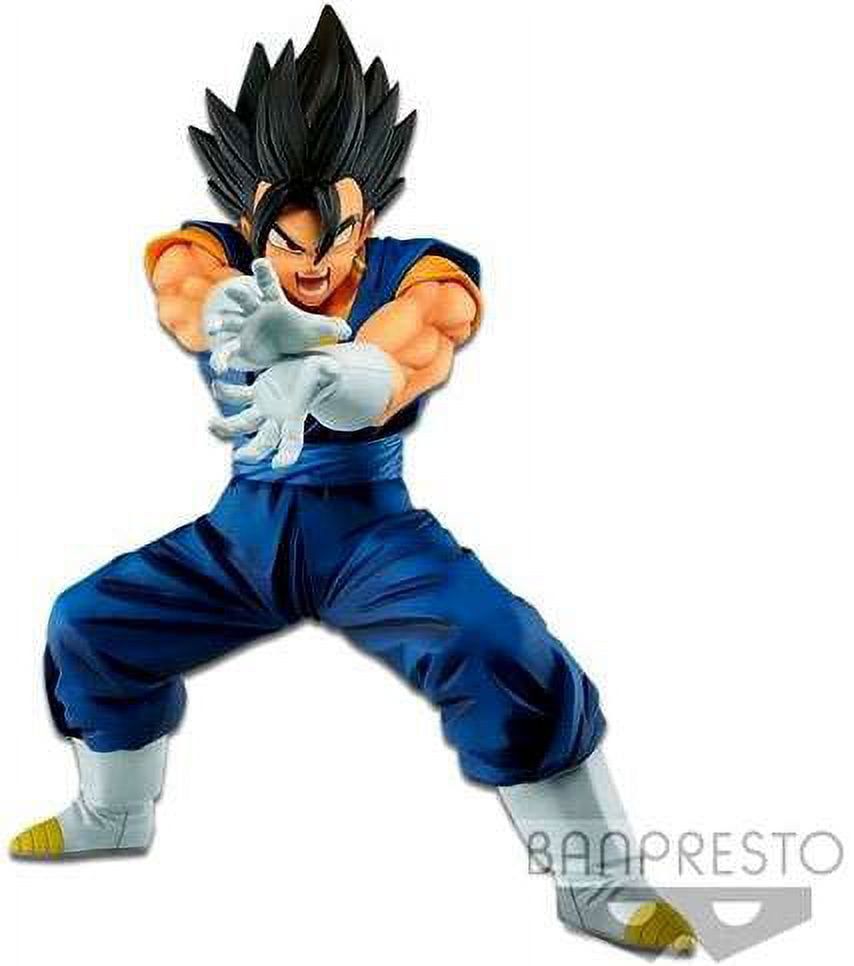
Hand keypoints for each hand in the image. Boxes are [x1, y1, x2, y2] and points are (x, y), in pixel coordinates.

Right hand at [205, 259, 350, 373]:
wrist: (288, 349)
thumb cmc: (300, 333)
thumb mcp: (317, 330)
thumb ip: (331, 328)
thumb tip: (347, 331)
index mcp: (274, 303)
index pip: (269, 285)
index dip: (264, 274)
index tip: (259, 264)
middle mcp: (256, 312)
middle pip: (245, 299)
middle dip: (238, 295)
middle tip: (232, 291)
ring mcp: (245, 328)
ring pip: (230, 322)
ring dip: (221, 323)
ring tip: (213, 328)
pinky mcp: (241, 346)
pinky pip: (229, 350)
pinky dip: (222, 357)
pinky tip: (219, 366)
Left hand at [209, 354, 341, 467]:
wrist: (309, 369)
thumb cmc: (323, 373)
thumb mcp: (328, 370)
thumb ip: (329, 371)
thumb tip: (334, 369)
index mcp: (295, 418)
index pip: (292, 442)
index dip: (287, 455)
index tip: (278, 465)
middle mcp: (277, 419)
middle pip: (263, 443)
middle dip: (252, 452)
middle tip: (240, 457)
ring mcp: (263, 408)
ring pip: (242, 424)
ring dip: (226, 427)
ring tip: (212, 424)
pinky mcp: (255, 394)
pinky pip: (236, 396)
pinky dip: (225, 393)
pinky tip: (217, 386)